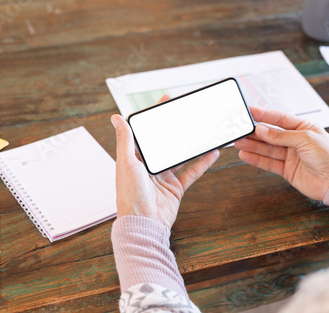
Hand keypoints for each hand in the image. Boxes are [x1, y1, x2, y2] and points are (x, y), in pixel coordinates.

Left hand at [111, 95, 219, 228]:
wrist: (144, 225)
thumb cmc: (130, 196)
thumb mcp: (127, 163)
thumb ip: (125, 140)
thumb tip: (116, 117)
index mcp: (134, 159)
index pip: (145, 133)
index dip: (154, 118)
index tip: (164, 102)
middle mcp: (148, 167)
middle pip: (164, 143)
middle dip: (174, 128)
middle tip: (185, 112)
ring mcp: (163, 178)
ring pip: (180, 157)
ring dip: (190, 145)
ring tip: (202, 131)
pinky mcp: (176, 188)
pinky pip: (192, 172)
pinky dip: (202, 163)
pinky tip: (212, 153)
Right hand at [234, 107, 328, 200]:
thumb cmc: (328, 156)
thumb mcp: (305, 139)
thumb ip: (281, 135)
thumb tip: (261, 129)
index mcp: (303, 127)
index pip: (279, 118)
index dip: (263, 114)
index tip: (248, 111)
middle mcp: (296, 140)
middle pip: (271, 134)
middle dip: (254, 132)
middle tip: (239, 129)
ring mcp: (291, 155)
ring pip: (267, 149)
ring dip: (252, 146)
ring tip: (238, 142)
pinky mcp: (287, 169)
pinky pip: (268, 163)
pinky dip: (256, 159)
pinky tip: (245, 155)